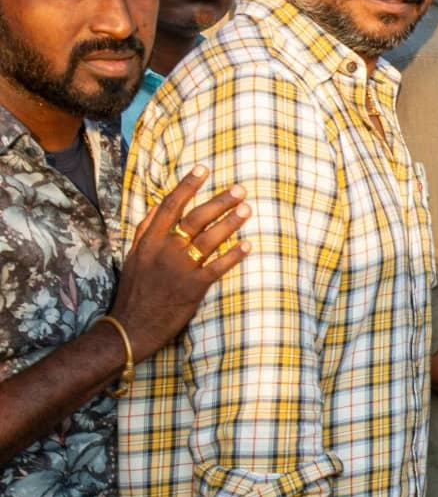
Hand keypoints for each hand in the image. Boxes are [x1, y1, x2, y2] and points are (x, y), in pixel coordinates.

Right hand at [115, 166, 249, 357]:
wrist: (129, 329)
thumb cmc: (134, 292)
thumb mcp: (133, 258)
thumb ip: (145, 232)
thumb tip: (156, 208)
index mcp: (148, 242)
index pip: (168, 206)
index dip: (186, 186)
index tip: (203, 168)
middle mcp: (163, 251)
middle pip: (194, 218)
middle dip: (219, 201)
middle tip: (240, 189)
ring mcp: (178, 269)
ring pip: (208, 239)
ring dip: (230, 222)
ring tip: (248, 209)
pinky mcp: (192, 288)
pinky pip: (217, 267)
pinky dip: (233, 255)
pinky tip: (248, 245)